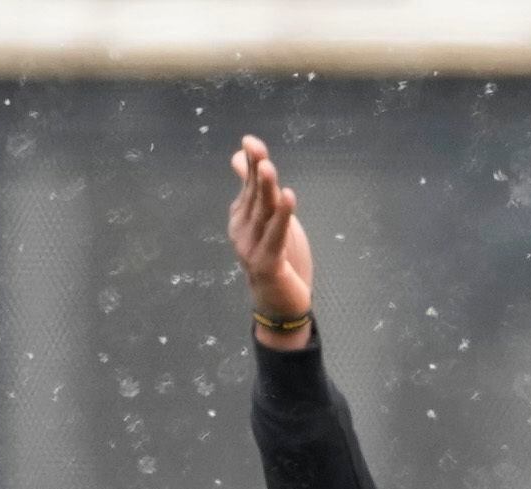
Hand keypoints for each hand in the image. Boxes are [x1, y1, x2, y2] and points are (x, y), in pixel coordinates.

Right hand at [226, 135, 314, 344]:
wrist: (280, 304)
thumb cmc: (277, 259)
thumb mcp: (268, 220)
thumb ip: (257, 191)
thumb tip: (240, 158)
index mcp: (241, 217)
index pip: (249, 186)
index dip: (252, 163)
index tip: (252, 142)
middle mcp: (241, 229)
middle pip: (254, 195)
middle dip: (257, 171)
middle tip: (257, 148)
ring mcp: (251, 247)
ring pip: (262, 213)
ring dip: (266, 189)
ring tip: (270, 167)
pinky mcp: (267, 263)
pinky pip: (276, 235)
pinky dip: (283, 216)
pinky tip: (289, 197)